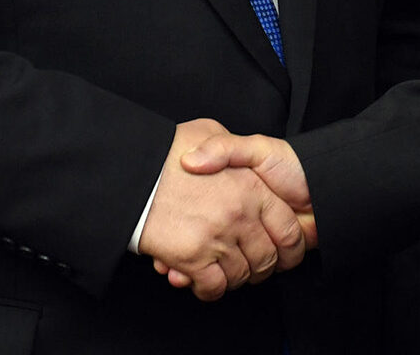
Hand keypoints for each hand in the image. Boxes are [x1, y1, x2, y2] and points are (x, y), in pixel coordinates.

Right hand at [138, 121, 307, 301]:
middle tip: (248, 265)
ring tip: (224, 270)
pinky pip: (213, 286)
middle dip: (259, 268)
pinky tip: (202, 280)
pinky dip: (210, 289)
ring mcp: (217, 236)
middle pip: (266, 259)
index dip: (287, 247)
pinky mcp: (193, 257)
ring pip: (240, 275)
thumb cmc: (169, 149)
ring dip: (233, 278)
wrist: (130, 169)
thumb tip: (238, 164)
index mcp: (252, 187)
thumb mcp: (209, 131)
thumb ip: (228, 146)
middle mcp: (240, 214)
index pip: (288, 230)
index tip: (276, 250)